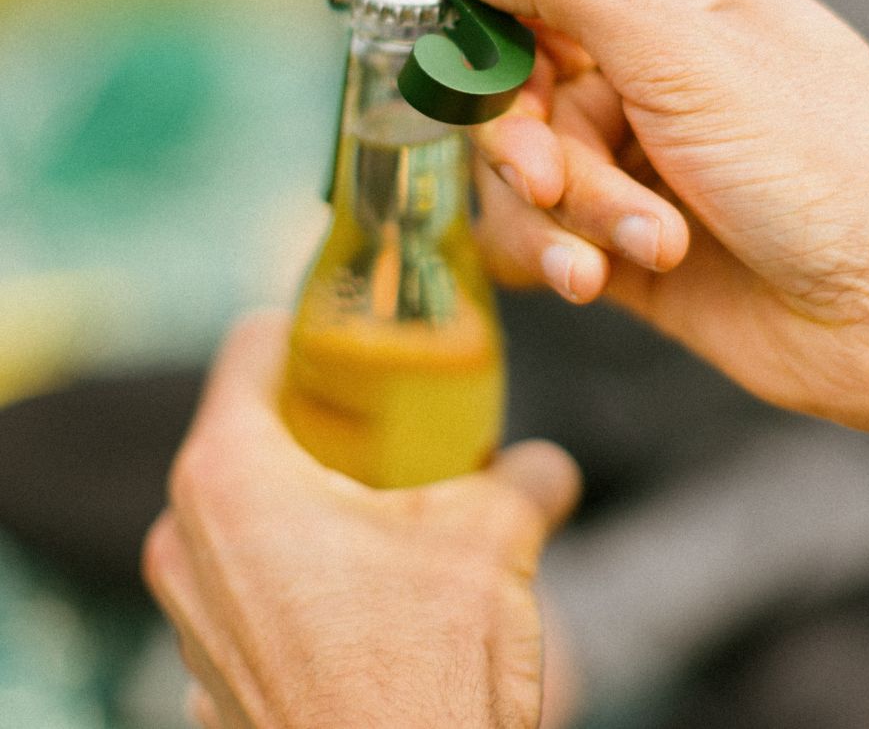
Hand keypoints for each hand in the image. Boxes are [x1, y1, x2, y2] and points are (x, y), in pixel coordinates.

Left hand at [143, 312, 580, 728]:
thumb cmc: (424, 675)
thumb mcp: (492, 543)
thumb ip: (523, 480)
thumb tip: (549, 466)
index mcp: (233, 476)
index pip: (252, 349)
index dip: (309, 327)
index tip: (357, 335)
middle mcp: (186, 536)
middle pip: (250, 429)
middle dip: (324, 420)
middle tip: (394, 423)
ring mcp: (189, 611)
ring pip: (243, 510)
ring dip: (311, 496)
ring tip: (389, 509)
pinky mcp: (206, 669)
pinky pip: (243, 582)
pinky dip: (297, 566)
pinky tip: (365, 592)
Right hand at [417, 0, 868, 467]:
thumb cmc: (823, 164)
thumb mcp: (681, 53)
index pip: (527, 6)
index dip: (491, 60)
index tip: (484, 101)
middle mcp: (650, 74)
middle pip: (517, 103)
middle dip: (540, 153)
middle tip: (553, 183)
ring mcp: (639, 162)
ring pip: (523, 179)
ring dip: (569, 214)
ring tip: (646, 242)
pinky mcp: (628, 240)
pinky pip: (545, 239)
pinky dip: (561, 257)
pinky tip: (601, 277)